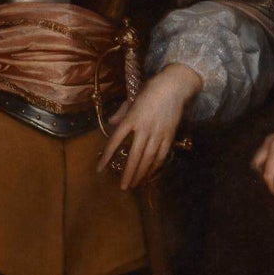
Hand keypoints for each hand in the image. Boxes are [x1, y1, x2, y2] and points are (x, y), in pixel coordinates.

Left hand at [99, 63, 201, 190]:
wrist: (173, 88)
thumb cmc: (150, 91)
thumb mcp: (132, 99)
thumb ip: (121, 113)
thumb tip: (110, 124)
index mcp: (131, 118)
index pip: (115, 141)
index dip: (107, 156)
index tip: (100, 169)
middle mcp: (143, 128)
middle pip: (134, 156)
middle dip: (128, 174)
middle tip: (123, 187)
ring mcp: (157, 134)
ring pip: (147, 160)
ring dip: (141, 174)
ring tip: (135, 185)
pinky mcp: (169, 137)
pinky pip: (160, 157)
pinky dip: (154, 168)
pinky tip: (149, 175)